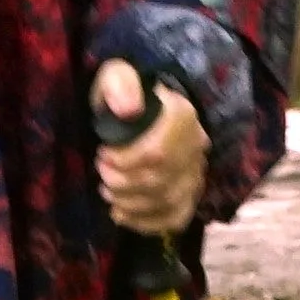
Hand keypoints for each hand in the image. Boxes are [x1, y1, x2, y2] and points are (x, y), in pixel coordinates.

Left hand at [92, 57, 207, 239]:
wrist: (141, 108)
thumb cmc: (125, 93)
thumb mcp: (116, 76)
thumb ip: (120, 84)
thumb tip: (128, 109)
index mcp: (182, 114)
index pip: (158, 153)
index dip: (126, 162)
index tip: (104, 154)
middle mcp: (197, 144)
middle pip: (161, 180)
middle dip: (123, 183)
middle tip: (102, 173)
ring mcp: (197, 170)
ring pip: (168, 201)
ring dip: (131, 204)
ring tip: (108, 192)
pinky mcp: (191, 191)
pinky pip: (177, 217)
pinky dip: (147, 223)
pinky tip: (122, 215)